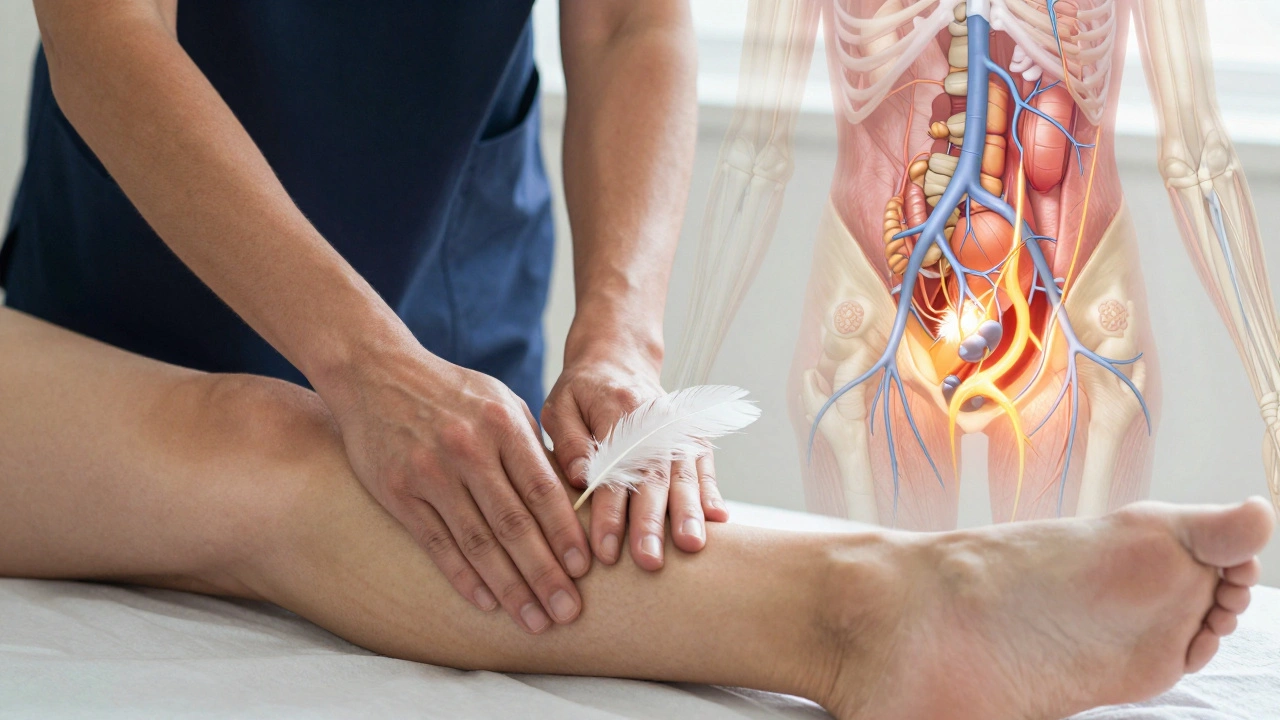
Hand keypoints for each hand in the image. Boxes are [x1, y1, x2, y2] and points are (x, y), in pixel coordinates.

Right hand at [320, 341, 590, 633]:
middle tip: (568, 611)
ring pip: (478, 542)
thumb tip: (573, 495)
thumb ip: (531, 446)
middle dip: (545, 573)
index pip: (542, 489)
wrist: (375, 372)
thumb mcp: (499, 402)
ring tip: (533, 620)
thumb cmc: (450, 392)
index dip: (565, 533)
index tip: (585, 569)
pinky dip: (463, 576)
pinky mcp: (398, 491)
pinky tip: (487, 602)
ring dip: (509, 587)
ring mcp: (430, 472)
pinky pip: (437, 543)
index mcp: (502, 424)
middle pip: (515, 524)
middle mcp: (468, 449)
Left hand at [541, 356, 727, 570]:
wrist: (618, 359)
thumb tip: (583, 478)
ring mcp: (677, 429)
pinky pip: (705, 466)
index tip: (606, 549)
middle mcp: (653, 421)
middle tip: (649, 560)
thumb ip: (569, 442)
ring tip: (691, 546)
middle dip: (652, 521)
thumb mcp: (560, 407)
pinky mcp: (692, 437)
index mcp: (616, 410)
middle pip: (653, 476)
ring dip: (688, 512)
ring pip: (684, 474)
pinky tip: (718, 521)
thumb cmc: (582, 392)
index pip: (613, 470)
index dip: (610, 512)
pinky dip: (712, 493)